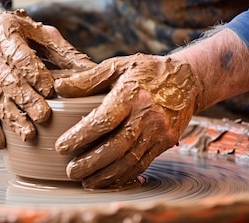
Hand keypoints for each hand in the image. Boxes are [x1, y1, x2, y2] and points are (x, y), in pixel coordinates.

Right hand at [0, 9, 95, 148]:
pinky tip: (2, 143)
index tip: (50, 90)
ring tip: (29, 134)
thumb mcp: (42, 34)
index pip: (18, 55)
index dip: (33, 72)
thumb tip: (95, 72)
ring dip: (10, 117)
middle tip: (44, 117)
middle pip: (5, 80)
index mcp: (5, 32)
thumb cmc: (19, 33)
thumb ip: (65, 53)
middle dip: (25, 100)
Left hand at [54, 54, 202, 188]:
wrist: (189, 80)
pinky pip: (142, 164)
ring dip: (105, 175)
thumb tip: (59, 88)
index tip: (62, 146)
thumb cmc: (148, 71)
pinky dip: (123, 176)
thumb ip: (88, 79)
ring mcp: (158, 132)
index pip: (104, 120)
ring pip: (129, 160)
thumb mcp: (118, 66)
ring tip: (85, 181)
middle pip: (116, 147)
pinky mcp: (165, 143)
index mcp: (131, 95)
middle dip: (91, 163)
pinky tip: (107, 180)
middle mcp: (147, 116)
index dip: (81, 136)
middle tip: (71, 171)